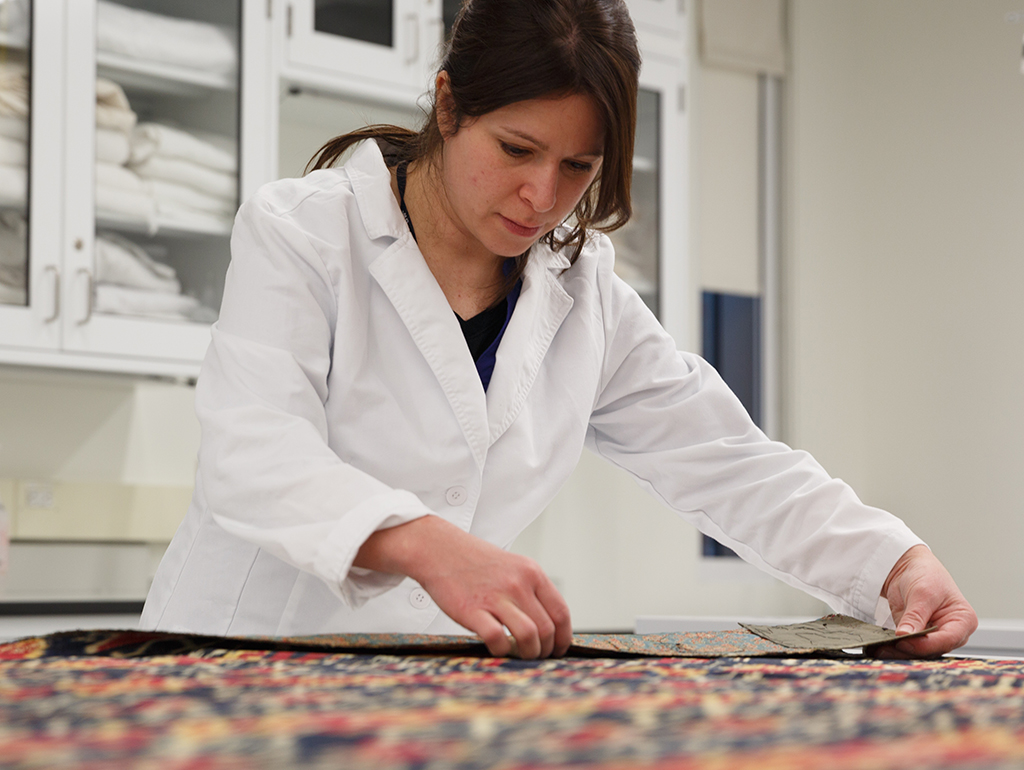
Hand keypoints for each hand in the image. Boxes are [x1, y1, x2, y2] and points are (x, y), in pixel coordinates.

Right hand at [354, 515, 571, 658]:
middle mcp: (518, 584)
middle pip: (547, 629)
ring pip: (529, 636)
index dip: (564, 637)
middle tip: (538, 657)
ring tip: (522, 656)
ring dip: (529, 654)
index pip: (561, 612)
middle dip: (546, 650)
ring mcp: (496, 597)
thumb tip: (547, 625)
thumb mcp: (512, 566)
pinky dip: (502, 650)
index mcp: (531, 573)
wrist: (439, 549)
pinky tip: (497, 647)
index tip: (559, 649)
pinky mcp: (473, 610)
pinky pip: (498, 639)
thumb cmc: (474, 562)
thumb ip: (531, 591)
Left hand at [875, 544, 977, 657]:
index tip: (904, 641)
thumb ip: (915, 616)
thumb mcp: (922, 593)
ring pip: (918, 651)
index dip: (925, 644)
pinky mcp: (917, 637)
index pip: (947, 639)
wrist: (909, 567)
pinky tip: (879, 646)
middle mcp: (951, 632)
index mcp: (963, 620)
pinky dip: (893, 647)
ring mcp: (934, 636)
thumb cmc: (925, 574)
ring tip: (879, 648)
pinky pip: (907, 646)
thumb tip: (906, 635)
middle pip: (932, 649)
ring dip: (898, 651)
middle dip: (910, 649)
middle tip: (887, 647)